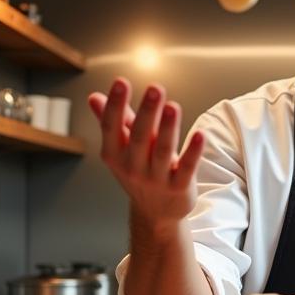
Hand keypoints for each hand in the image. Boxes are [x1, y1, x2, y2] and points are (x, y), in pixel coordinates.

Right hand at [88, 77, 203, 228]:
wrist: (156, 213)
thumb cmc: (139, 172)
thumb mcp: (121, 150)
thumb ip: (112, 122)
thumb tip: (94, 97)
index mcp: (115, 154)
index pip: (112, 127)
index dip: (115, 105)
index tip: (121, 81)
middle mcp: (133, 167)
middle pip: (140, 136)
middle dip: (147, 112)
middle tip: (155, 88)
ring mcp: (156, 179)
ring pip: (163, 151)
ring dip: (168, 128)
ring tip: (173, 106)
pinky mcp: (179, 188)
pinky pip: (187, 168)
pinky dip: (193, 152)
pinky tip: (200, 135)